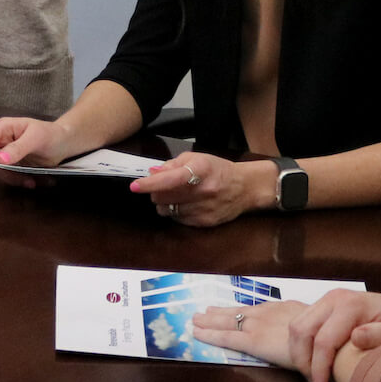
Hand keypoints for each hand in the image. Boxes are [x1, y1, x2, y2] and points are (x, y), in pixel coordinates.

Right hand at [0, 116, 71, 187]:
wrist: (65, 143)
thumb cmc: (51, 135)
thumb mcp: (36, 139)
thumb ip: (18, 148)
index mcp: (3, 128)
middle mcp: (1, 140)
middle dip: (0, 171)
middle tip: (17, 178)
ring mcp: (6, 153)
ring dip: (12, 178)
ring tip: (31, 181)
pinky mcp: (12, 164)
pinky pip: (8, 175)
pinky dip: (18, 180)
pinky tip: (32, 181)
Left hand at [130, 151, 265, 226]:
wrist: (245, 188)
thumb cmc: (218, 170)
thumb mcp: (197, 158)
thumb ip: (172, 165)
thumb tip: (152, 173)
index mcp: (200, 170)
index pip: (170, 179)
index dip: (150, 184)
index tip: (135, 186)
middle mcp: (203, 191)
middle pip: (163, 197)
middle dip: (155, 192)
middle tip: (161, 187)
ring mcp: (204, 209)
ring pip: (167, 210)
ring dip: (165, 203)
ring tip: (176, 196)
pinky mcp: (204, 223)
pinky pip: (178, 220)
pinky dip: (175, 212)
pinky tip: (185, 204)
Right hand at [189, 299, 307, 367]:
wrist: (328, 331)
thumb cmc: (309, 357)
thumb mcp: (284, 363)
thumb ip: (264, 356)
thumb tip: (246, 359)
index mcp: (256, 341)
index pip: (228, 338)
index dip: (211, 335)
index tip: (195, 332)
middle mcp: (258, 324)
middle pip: (229, 322)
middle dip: (211, 320)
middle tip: (193, 317)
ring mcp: (269, 313)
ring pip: (240, 311)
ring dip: (222, 311)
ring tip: (207, 310)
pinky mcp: (281, 306)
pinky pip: (255, 305)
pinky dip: (243, 306)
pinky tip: (241, 307)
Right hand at [281, 288, 380, 381]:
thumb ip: (380, 335)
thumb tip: (355, 339)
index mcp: (351, 306)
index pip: (323, 340)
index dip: (318, 369)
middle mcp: (333, 298)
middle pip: (301, 330)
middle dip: (302, 362)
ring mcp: (325, 299)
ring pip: (296, 325)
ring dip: (298, 353)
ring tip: (313, 375)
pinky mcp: (322, 304)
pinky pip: (301, 323)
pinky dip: (301, 344)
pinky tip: (314, 361)